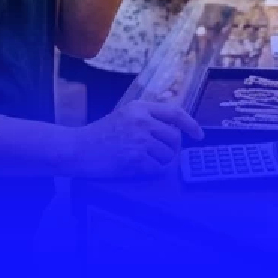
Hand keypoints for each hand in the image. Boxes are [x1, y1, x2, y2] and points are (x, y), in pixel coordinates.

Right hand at [72, 100, 203, 177]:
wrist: (79, 149)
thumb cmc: (100, 133)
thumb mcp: (124, 115)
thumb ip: (147, 116)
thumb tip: (175, 126)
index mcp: (140, 108)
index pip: (175, 113)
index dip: (191, 124)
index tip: (198, 135)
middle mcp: (142, 122)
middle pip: (174, 137)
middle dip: (171, 148)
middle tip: (157, 152)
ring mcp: (140, 141)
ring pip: (168, 155)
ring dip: (161, 160)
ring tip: (143, 158)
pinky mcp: (136, 159)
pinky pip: (158, 168)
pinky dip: (152, 170)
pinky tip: (138, 166)